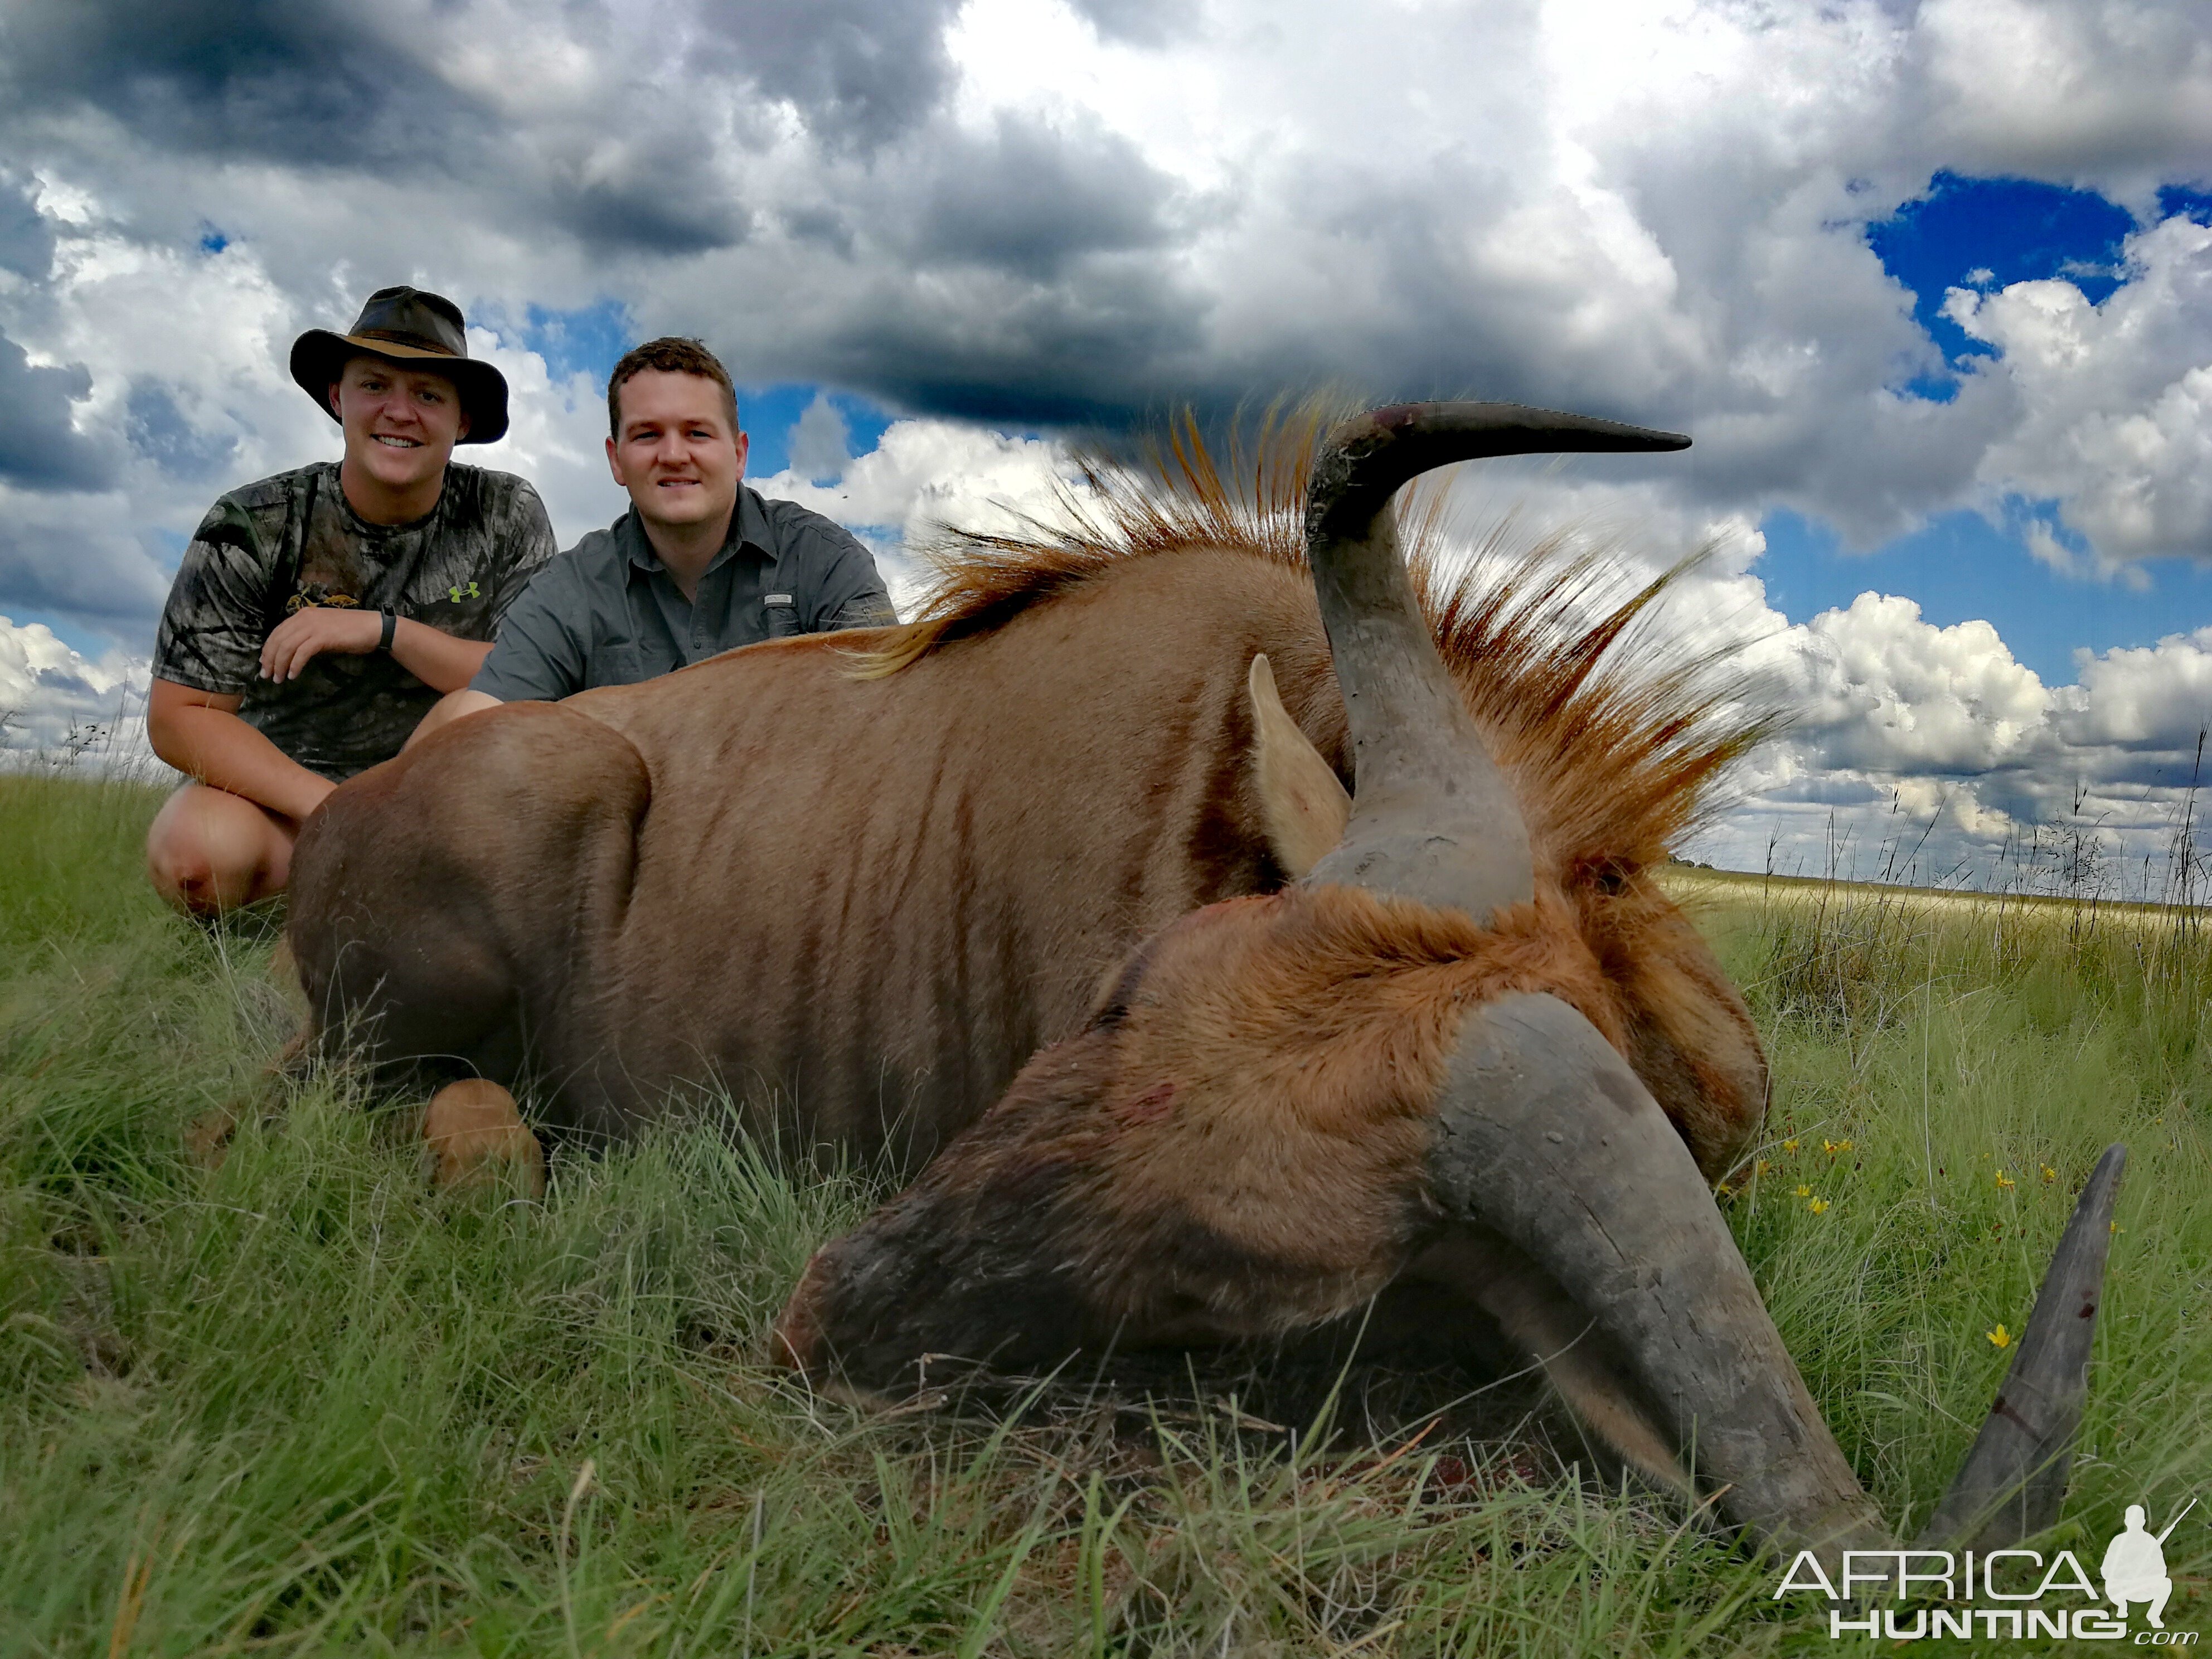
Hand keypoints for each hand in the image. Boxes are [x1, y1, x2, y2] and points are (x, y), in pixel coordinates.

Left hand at [260, 605, 382, 681]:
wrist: (373, 627)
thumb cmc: (352, 630)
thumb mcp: (324, 630)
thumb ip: (308, 636)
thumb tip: (294, 652)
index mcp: (303, 614)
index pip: (277, 632)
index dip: (268, 649)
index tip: (265, 664)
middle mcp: (305, 617)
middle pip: (278, 640)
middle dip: (270, 659)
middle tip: (267, 675)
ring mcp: (313, 626)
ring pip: (287, 646)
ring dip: (280, 665)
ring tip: (279, 679)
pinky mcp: (322, 637)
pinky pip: (302, 653)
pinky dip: (295, 665)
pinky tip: (293, 675)